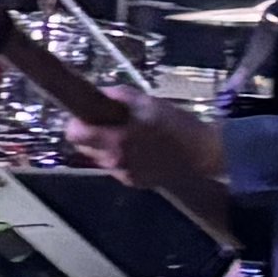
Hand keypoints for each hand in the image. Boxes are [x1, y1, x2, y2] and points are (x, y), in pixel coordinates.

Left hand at [72, 106, 231, 216]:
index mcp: (115, 138)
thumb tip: (99, 94)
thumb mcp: (147, 102)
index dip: (76, 122)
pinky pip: (115, 167)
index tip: (85, 115)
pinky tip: (139, 151)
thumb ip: (119, 96)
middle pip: (82, 147)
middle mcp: (113, 160)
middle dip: (90, 134)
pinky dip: (120, 158)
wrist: (204, 154)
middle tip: (108, 123)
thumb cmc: (176, 124)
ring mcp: (122, 173)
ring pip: (98, 157)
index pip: (74, 134)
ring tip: (127, 137)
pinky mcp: (132, 182)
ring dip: (105, 146)